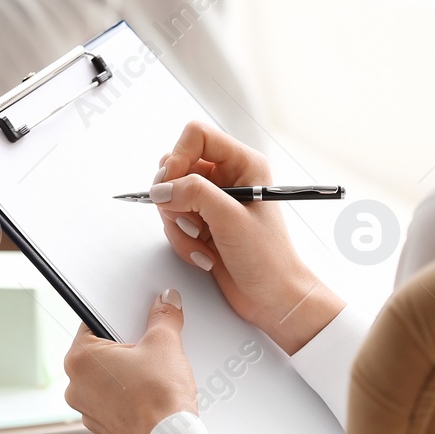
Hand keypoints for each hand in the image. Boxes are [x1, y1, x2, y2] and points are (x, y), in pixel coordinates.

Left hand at [64, 291, 197, 433]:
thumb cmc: (160, 398)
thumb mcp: (165, 344)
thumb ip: (163, 317)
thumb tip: (166, 301)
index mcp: (79, 359)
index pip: (91, 324)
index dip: (115, 318)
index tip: (130, 318)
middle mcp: (74, 386)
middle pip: (99, 353)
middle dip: (124, 348)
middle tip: (147, 348)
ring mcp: (86, 410)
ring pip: (105, 380)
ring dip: (125, 374)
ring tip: (151, 375)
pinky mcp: (102, 428)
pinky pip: (112, 403)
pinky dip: (127, 398)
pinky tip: (148, 396)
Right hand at [148, 120, 341, 353]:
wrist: (273, 298)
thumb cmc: (268, 259)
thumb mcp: (231, 219)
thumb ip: (194, 194)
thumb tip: (161, 188)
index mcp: (244, 164)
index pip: (196, 135)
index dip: (179, 156)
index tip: (173, 184)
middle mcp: (227, 177)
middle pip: (176, 165)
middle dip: (175, 197)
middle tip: (190, 219)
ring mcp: (212, 200)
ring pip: (169, 194)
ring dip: (178, 223)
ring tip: (201, 241)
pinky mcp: (200, 221)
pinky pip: (171, 218)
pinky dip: (180, 238)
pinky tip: (203, 253)